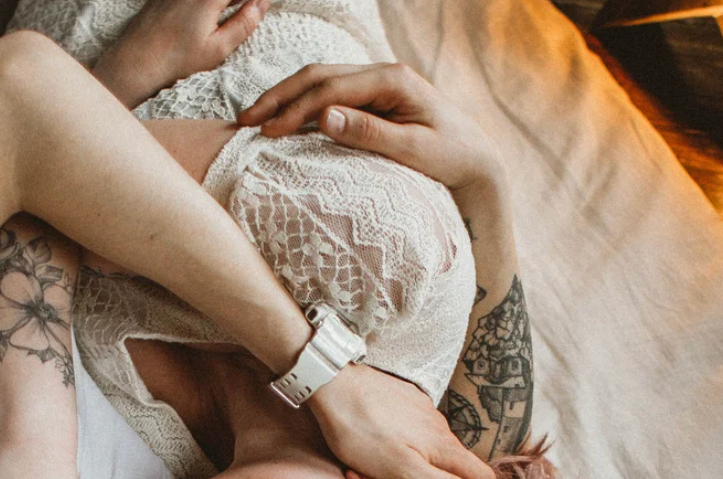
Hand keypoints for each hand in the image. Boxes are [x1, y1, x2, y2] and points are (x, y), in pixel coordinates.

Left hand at [93, 0, 269, 108]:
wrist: (135, 62)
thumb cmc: (176, 60)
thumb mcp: (218, 49)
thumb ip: (244, 24)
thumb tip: (261, 4)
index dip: (253, 0)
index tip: (260, 5)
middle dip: (237, 1)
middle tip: (249, 9)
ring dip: (221, 4)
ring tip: (229, 12)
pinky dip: (204, 4)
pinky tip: (204, 18)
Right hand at [238, 63, 499, 192]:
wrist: (476, 161)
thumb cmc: (451, 158)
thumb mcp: (413, 150)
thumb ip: (369, 133)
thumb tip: (324, 117)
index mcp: (392, 80)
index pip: (331, 88)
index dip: (295, 108)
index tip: (266, 130)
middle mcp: (382, 73)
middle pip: (319, 75)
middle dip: (279, 97)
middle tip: (245, 121)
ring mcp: (377, 83)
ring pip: (320, 80)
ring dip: (286, 98)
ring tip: (254, 119)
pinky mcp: (372, 98)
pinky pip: (330, 94)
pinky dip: (302, 105)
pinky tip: (281, 121)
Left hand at [309, 363, 496, 478]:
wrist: (333, 385)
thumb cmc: (363, 433)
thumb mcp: (404, 471)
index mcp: (446, 448)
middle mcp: (442, 429)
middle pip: (457, 469)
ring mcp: (423, 414)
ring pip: (429, 454)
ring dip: (408, 474)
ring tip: (369, 478)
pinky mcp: (405, 404)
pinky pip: (410, 436)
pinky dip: (395, 454)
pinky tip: (369, 456)